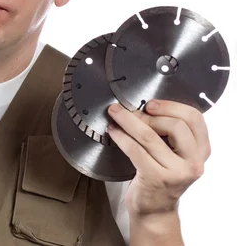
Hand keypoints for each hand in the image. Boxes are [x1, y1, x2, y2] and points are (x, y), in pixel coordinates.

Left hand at [107, 99, 209, 216]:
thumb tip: (142, 105)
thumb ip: (169, 131)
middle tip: (128, 111)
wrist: (155, 208)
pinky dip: (121, 136)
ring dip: (127, 121)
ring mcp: (176, 172)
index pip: (194, 119)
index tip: (150, 104)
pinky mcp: (156, 179)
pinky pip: (135, 150)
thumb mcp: (174, 153)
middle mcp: (194, 162)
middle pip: (175, 125)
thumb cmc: (161, 173)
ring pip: (149, 136)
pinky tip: (113, 131)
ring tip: (114, 114)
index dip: (171, 106)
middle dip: (147, 115)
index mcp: (201, 150)